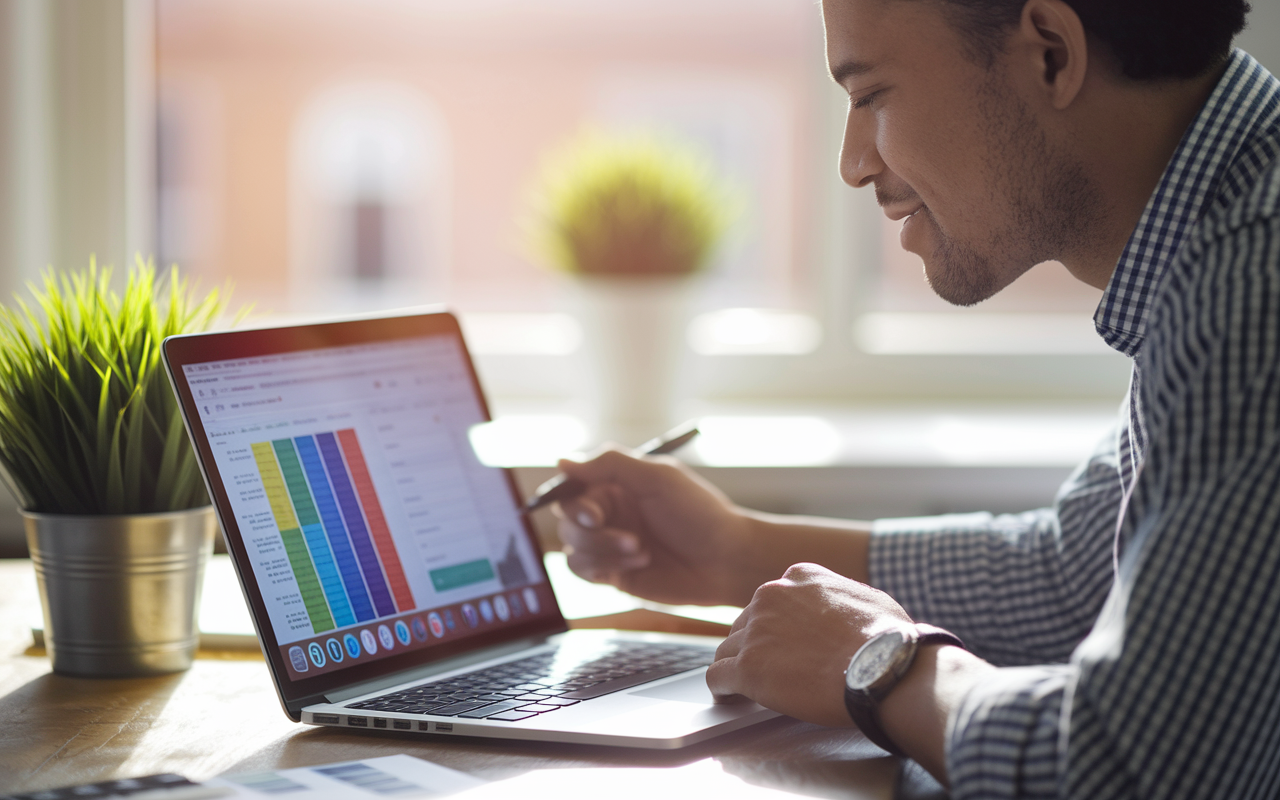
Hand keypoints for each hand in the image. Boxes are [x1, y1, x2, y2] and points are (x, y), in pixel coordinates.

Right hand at [554, 448, 755, 606]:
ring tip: (641, 550)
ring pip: (572, 548)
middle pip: (567, 520)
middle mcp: (610, 513)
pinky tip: (639, 564)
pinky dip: (604, 566)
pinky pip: (582, 570)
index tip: (593, 516)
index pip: (572, 487)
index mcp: (617, 485)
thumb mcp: (657, 477)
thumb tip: (561, 461)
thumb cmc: (699, 514)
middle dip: (593, 533)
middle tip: (631, 538)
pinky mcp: (614, 574)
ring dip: (603, 550)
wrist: (726, 561)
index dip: (573, 502)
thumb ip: (609, 464)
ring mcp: (610, 545)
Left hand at [706, 562, 913, 727]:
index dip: (777, 625)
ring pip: (728, 648)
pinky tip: (729, 695)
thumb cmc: (887, 639)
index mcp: (799, 577)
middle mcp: (771, 596)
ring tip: (744, 687)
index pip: (773, 600)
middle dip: (756, 645)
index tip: (783, 642)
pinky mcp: (747, 667)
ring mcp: (756, 631)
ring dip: (737, 666)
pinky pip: (717, 676)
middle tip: (770, 669)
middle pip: (746, 623)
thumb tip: (847, 612)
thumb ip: (841, 599)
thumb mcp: (868, 599)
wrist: (883, 668)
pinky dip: (722, 687)